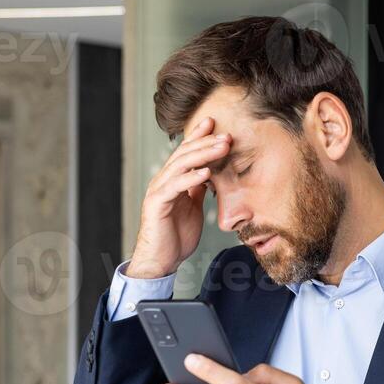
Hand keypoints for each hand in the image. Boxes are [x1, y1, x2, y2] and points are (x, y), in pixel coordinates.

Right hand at [126, 117, 229, 278]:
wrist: (162, 260)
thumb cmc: (176, 235)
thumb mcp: (192, 207)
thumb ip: (197, 188)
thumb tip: (208, 172)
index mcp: (172, 180)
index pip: (186, 152)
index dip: (199, 137)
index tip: (215, 124)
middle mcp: (163, 181)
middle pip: (184, 154)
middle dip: (206, 142)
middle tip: (226, 135)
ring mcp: (158, 191)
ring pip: (180, 165)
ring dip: (203, 155)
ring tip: (222, 147)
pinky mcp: (157, 204)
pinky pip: (175, 187)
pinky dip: (191, 178)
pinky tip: (206, 172)